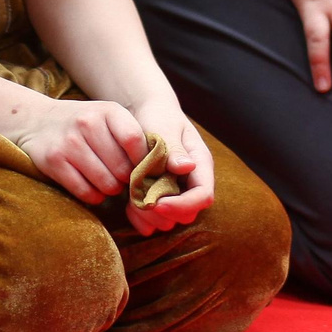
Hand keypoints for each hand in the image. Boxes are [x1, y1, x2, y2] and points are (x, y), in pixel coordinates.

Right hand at [0, 96, 149, 204]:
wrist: (36, 121)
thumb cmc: (83, 125)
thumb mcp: (107, 118)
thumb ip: (131, 137)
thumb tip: (160, 171)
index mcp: (108, 110)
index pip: (135, 140)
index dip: (143, 162)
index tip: (143, 170)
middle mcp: (88, 123)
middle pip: (122, 168)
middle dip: (126, 181)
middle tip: (122, 180)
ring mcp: (69, 142)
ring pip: (106, 183)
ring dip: (110, 190)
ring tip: (107, 182)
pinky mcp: (53, 161)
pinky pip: (85, 192)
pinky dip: (93, 196)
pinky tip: (91, 187)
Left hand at [123, 101, 216, 235]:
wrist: (146, 111)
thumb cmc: (157, 115)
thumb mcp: (164, 126)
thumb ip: (174, 147)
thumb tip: (186, 167)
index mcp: (199, 163)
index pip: (203, 195)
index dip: (182, 204)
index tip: (157, 203)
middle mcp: (191, 181)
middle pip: (188, 213)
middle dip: (163, 213)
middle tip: (138, 202)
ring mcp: (178, 190)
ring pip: (172, 220)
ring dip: (151, 218)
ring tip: (131, 204)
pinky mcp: (162, 196)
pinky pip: (156, 219)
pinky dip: (142, 219)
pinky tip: (128, 208)